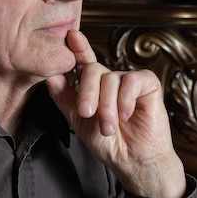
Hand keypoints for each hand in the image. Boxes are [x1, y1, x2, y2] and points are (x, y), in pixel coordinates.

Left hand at [45, 30, 185, 197]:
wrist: (132, 161)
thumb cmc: (108, 143)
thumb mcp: (78, 120)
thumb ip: (64, 97)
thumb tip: (48, 75)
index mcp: (94, 85)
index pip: (84, 61)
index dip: (78, 47)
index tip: (71, 36)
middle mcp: (111, 79)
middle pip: (93, 69)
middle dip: (87, 93)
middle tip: (87, 114)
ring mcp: (129, 80)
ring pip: (111, 79)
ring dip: (107, 106)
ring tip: (109, 127)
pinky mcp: (148, 84)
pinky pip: (131, 80)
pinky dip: (125, 100)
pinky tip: (126, 115)